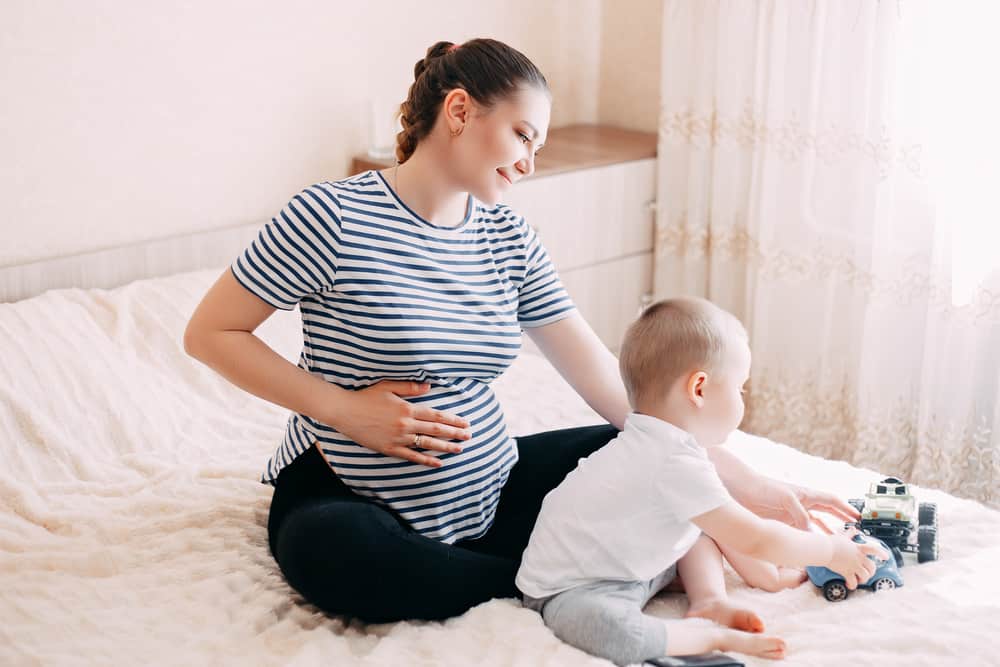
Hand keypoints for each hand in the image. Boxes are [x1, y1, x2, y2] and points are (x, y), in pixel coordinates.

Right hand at [327, 380, 470, 466]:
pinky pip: (412, 456)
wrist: (345, 411)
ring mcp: (398, 438)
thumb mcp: (388, 386)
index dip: (452, 420)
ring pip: (427, 444)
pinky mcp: (390, 449)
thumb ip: (409, 387)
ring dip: (445, 447)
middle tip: (469, 436)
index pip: (436, 415)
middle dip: (455, 433)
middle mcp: (405, 424)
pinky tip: (438, 463)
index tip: (465, 422)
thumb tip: (429, 387)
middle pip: (436, 430)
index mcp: (407, 408)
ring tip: (459, 449)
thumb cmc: (366, 396)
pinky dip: (426, 460)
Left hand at [745, 478, 860, 529]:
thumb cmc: (764, 488)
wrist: (742, 490)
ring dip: (827, 530)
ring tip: (839, 540)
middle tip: (855, 529)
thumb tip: (811, 532)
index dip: (845, 508)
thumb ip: (799, 515)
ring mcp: (794, 513)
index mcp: (806, 494)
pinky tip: (814, 545)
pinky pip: (802, 530)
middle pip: (827, 512)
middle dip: (841, 519)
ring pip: (816, 523)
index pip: (831, 501)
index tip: (858, 516)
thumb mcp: (785, 499)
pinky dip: (810, 536)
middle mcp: (803, 503)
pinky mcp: (784, 521)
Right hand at [826, 529, 890, 588]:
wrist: (824, 549)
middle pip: (872, 567)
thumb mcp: (843, 537)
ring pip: (865, 576)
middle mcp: (858, 557)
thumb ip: (849, 534)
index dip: (882, 553)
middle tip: (866, 574)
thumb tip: (853, 529)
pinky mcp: (847, 572)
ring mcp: (853, 565)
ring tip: (858, 580)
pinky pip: (853, 582)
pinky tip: (849, 585)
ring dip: (863, 580)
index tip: (886, 557)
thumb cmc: (832, 543)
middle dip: (871, 572)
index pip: (874, 549)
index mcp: (858, 548)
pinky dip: (852, 585)